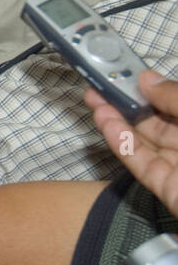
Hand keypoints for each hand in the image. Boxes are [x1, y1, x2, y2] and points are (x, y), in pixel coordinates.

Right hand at [89, 71, 177, 215]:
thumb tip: (148, 79)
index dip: (157, 88)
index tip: (131, 74)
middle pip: (162, 121)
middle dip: (129, 102)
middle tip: (101, 85)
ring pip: (147, 142)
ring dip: (118, 120)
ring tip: (94, 99)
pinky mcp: (171, 190)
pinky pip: (142, 164)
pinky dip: (121, 144)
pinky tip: (106, 124)